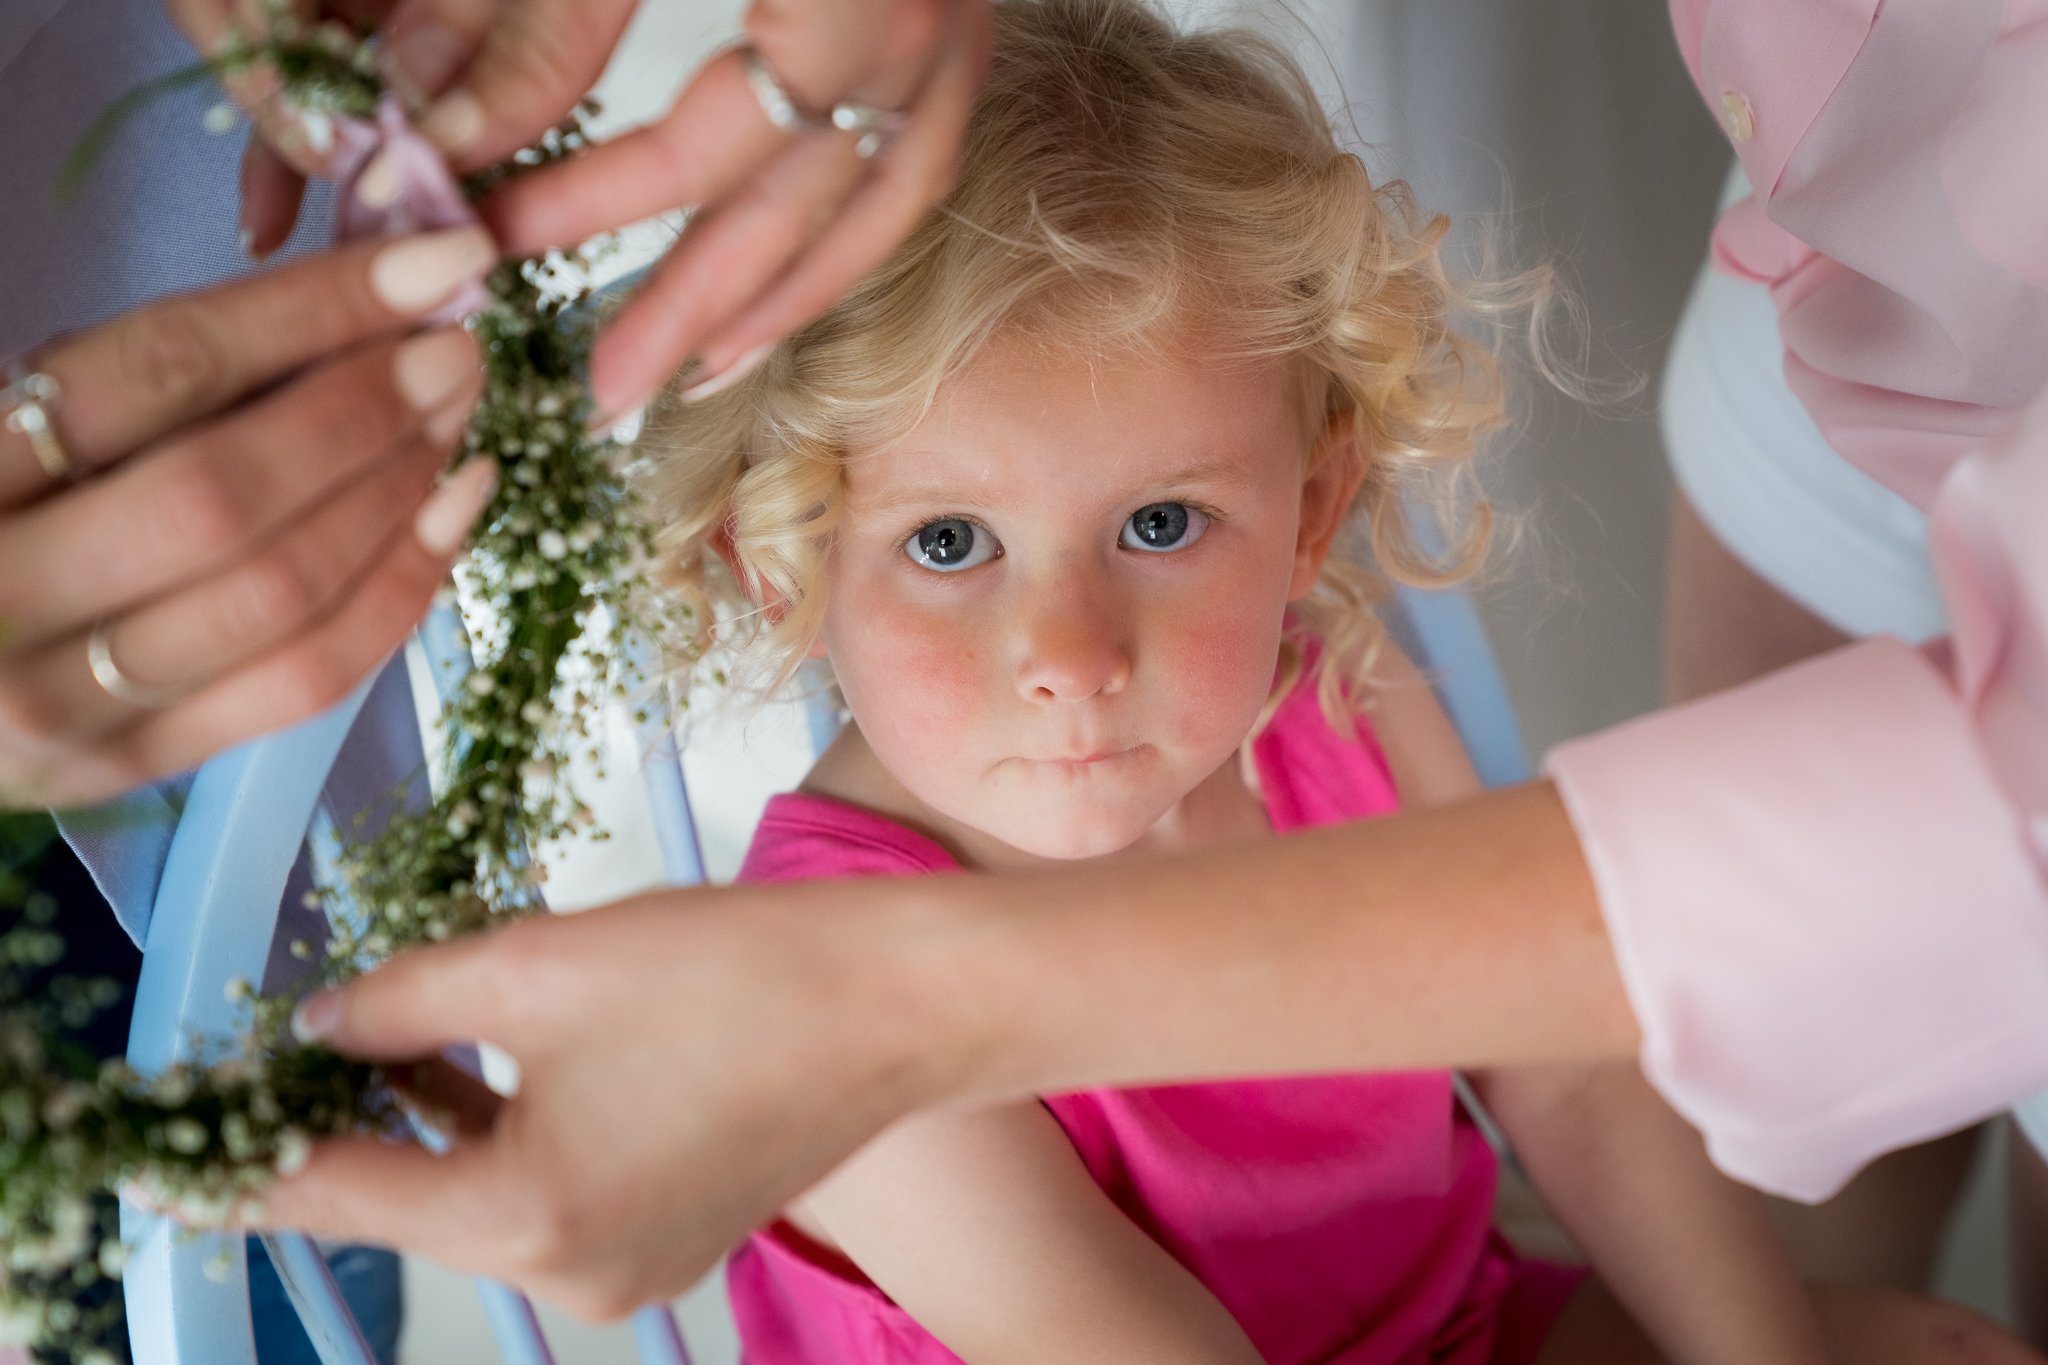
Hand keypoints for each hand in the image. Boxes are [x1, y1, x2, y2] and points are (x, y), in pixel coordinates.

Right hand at [0, 227, 497, 806]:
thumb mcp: (22, 416)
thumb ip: (156, 378)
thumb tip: (359, 307)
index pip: (157, 372)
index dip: (312, 309)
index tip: (434, 261)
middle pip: (226, 493)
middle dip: (368, 409)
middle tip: (457, 347)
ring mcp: (62, 702)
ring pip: (281, 594)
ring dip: (399, 493)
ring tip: (460, 416)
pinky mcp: (130, 767)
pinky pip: (306, 680)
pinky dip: (403, 587)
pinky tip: (454, 508)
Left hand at [166, 0, 993, 417]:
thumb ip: (545, 19)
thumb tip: (435, 127)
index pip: (705, 144)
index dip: (591, 203)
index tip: (492, 237)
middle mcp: (920, 35)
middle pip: (797, 209)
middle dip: (693, 309)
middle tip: (604, 392)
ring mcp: (957, 41)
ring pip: (876, 211)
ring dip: (785, 299)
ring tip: (699, 369)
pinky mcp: (960, 35)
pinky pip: (913, 168)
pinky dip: (845, 234)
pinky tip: (786, 268)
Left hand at [245, 884, 966, 1318]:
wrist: (899, 1002)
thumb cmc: (730, 973)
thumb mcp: (537, 964)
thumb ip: (402, 1002)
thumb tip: (321, 1025)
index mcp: (521, 1218)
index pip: (332, 1193)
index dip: (248, 1147)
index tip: (194, 1113)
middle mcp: (567, 1277)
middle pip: (408, 1204)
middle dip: (350, 1119)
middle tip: (311, 1030)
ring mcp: (626, 1273)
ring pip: (480, 1203)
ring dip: (432, 1124)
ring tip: (401, 1029)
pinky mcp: (669, 1245)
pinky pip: (550, 1203)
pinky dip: (508, 1142)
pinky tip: (494, 1061)